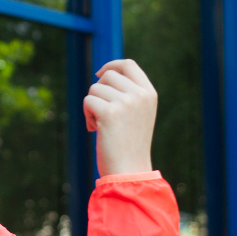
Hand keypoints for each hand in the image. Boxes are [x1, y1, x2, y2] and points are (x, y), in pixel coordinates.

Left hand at [83, 59, 156, 176]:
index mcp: (149, 93)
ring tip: (101, 126)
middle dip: (98, 92)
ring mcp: (125, 102)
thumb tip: (103, 74)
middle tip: (101, 114)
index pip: (128, 65)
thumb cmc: (129, 145)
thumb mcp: (137, 115)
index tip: (99, 74)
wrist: (129, 170)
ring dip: (92, 107)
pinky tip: (96, 131)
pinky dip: (87, 116)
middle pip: (107, 76)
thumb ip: (127, 94)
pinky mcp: (109, 112)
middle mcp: (139, 95)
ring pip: (94, 89)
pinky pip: (87, 101)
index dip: (111, 65)